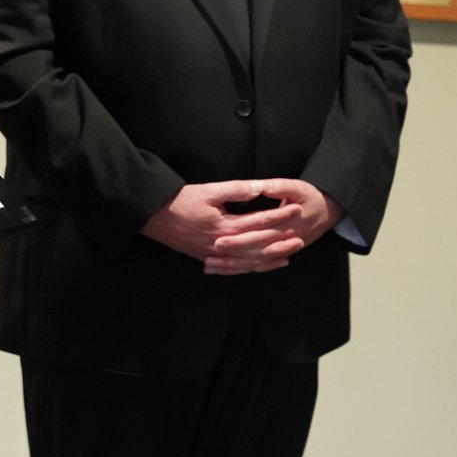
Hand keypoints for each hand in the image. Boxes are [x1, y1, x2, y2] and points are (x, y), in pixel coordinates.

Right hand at [141, 179, 329, 275]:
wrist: (154, 218)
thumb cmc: (180, 201)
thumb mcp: (208, 190)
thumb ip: (236, 190)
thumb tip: (260, 188)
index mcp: (226, 226)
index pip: (260, 221)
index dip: (280, 216)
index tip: (297, 209)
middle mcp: (224, 244)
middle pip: (260, 244)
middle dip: (282, 239)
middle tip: (302, 233)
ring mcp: (217, 255)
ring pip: (252, 260)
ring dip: (273, 256)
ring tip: (291, 251)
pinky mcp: (210, 259)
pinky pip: (238, 268)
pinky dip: (255, 267)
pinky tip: (267, 264)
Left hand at [209, 179, 344, 274]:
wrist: (329, 211)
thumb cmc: (311, 197)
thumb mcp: (297, 187)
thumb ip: (279, 187)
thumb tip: (261, 187)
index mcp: (286, 225)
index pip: (257, 234)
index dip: (238, 238)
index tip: (218, 239)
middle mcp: (282, 242)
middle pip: (253, 252)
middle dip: (230, 255)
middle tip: (208, 256)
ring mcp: (282, 250)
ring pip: (255, 263)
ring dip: (233, 266)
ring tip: (210, 267)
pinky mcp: (279, 253)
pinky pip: (260, 265)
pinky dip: (244, 268)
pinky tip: (226, 270)